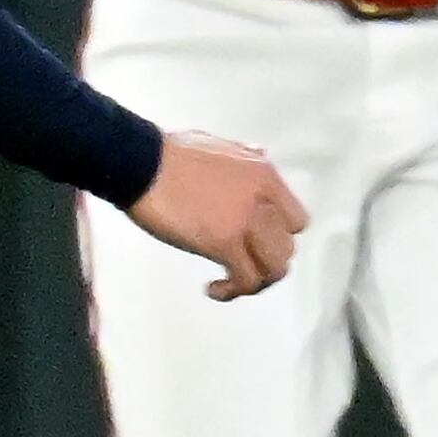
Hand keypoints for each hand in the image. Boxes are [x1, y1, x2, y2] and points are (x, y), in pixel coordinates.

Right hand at [127, 131, 308, 300]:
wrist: (142, 163)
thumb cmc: (169, 154)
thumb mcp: (220, 145)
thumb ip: (245, 155)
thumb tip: (258, 156)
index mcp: (264, 175)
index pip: (296, 220)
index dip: (278, 237)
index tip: (258, 243)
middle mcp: (262, 199)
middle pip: (286, 248)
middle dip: (266, 262)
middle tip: (244, 266)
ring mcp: (245, 222)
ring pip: (274, 269)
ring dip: (254, 282)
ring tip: (231, 284)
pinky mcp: (223, 243)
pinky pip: (244, 280)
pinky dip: (232, 291)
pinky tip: (214, 289)